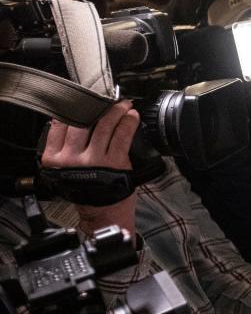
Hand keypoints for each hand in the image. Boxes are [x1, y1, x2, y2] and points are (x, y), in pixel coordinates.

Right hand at [41, 101, 139, 235]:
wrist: (102, 213)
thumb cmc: (85, 190)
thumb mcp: (62, 170)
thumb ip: (61, 147)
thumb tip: (66, 119)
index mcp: (55, 159)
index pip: (60, 125)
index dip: (73, 108)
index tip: (83, 99)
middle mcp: (72, 159)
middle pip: (82, 122)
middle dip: (96, 106)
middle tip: (106, 99)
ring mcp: (95, 160)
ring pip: (104, 126)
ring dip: (116, 111)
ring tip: (123, 104)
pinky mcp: (115, 163)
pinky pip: (122, 136)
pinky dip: (128, 123)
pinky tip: (132, 116)